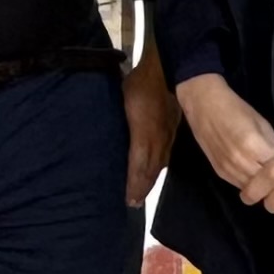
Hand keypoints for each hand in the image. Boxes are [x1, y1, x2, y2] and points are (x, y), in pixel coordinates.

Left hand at [119, 53, 173, 207]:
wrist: (168, 71)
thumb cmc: (139, 84)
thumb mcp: (120, 100)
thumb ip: (113, 119)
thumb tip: (101, 131)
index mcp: (143, 134)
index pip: (138, 164)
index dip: (134, 183)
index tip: (129, 199)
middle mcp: (157, 139)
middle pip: (150, 169)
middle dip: (142, 187)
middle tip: (134, 203)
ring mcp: (167, 135)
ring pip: (160, 164)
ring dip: (151, 180)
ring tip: (142, 193)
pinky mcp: (173, 130)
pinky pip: (166, 153)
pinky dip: (160, 167)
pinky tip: (157, 172)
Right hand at [174, 72, 273, 193]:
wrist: (204, 106)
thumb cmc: (236, 110)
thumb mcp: (262, 124)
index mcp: (253, 145)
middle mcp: (240, 161)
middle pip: (266, 183)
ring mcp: (228, 169)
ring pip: (253, 189)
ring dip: (263, 187)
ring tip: (273, 182)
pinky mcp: (220, 172)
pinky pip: (240, 186)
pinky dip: (250, 184)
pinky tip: (256, 178)